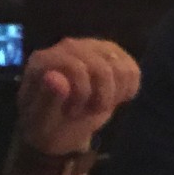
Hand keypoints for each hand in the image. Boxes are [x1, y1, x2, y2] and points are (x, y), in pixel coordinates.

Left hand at [17, 39, 139, 155]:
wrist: (59, 128)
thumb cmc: (45, 125)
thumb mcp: (41, 121)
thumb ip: (47, 98)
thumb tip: (54, 77)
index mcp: (44, 60)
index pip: (77, 68)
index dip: (82, 94)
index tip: (72, 112)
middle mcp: (68, 46)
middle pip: (103, 69)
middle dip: (100, 97)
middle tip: (87, 111)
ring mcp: (93, 47)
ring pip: (122, 69)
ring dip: (114, 95)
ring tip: (98, 105)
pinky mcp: (113, 53)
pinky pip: (132, 71)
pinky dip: (127, 90)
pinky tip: (111, 98)